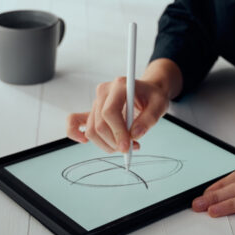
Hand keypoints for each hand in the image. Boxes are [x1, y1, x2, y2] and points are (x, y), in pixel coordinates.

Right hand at [65, 59, 180, 151]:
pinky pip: (74, 121)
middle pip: (99, 124)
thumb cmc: (153, 97)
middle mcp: (103, 91)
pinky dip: (74, 133)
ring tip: (125, 146)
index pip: (109, 112)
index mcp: (120, 86)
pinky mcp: (92, 110)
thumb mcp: (160, 105)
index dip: (117, 133)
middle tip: (130, 148)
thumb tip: (134, 135)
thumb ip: (149, 119)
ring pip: (91, 130)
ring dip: (106, 144)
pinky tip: (84, 141)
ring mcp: (96, 101)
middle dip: (114, 142)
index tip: (127, 147)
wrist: (147, 91)